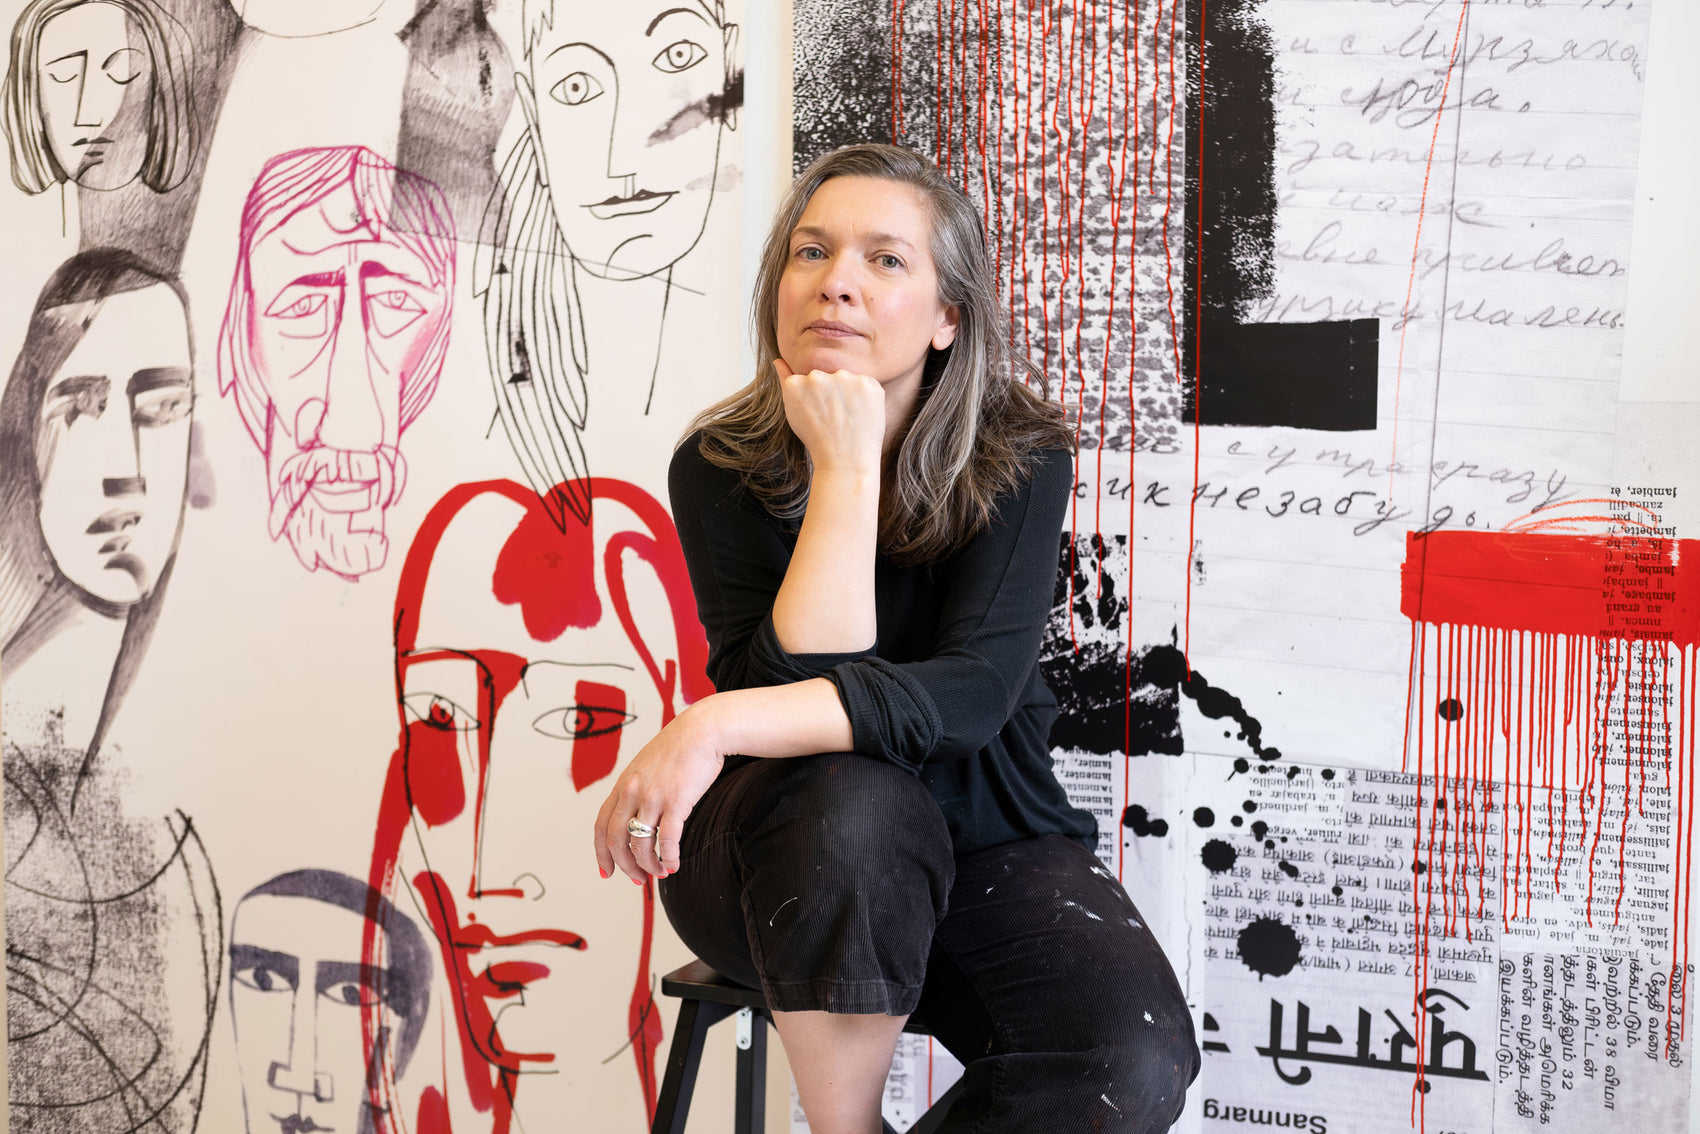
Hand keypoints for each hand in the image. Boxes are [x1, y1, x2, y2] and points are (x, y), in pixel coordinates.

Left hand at [594, 701, 725, 882]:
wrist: (703, 729)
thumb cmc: (680, 747)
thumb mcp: (646, 766)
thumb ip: (636, 789)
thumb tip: (637, 816)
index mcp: (622, 784)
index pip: (601, 826)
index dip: (601, 852)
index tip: (607, 870)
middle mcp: (631, 791)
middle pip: (616, 840)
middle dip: (625, 866)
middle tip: (638, 879)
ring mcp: (652, 796)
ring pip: (640, 845)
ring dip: (649, 866)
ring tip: (661, 873)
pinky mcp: (676, 800)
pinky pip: (667, 839)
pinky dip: (669, 857)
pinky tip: (674, 864)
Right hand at [774, 358, 885, 472]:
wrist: (845, 461)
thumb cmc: (818, 439)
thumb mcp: (793, 411)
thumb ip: (785, 381)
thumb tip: (778, 360)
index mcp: (797, 382)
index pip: (810, 379)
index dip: (818, 399)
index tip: (821, 415)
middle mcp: (818, 376)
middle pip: (829, 376)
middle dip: (834, 392)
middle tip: (836, 419)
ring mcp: (844, 378)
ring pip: (849, 379)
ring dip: (851, 392)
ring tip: (849, 418)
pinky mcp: (868, 383)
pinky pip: (868, 383)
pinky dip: (868, 397)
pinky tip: (862, 415)